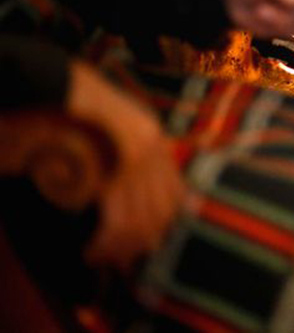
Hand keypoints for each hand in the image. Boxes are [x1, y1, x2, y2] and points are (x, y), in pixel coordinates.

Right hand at [66, 61, 184, 270]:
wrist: (62, 86)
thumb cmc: (83, 107)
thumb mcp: (122, 126)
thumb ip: (135, 155)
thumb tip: (140, 198)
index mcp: (157, 142)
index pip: (176, 197)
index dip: (162, 226)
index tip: (145, 244)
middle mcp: (154, 153)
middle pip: (161, 215)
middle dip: (141, 244)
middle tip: (120, 261)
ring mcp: (135, 163)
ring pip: (139, 224)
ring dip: (120, 250)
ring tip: (100, 258)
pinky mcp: (114, 173)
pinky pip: (118, 222)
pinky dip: (106, 244)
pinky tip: (92, 251)